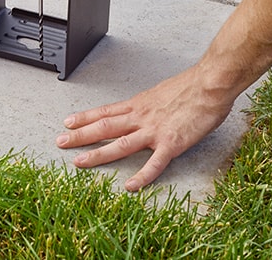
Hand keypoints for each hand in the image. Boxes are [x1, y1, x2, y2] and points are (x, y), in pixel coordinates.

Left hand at [55, 68, 233, 190]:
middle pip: (104, 127)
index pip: (106, 111)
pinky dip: (142, 176)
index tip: (68, 122)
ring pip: (120, 144)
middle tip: (60, 142)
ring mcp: (155, 130)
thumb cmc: (192, 86)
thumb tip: (145, 109)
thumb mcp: (162, 92)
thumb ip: (151, 104)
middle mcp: (141, 116)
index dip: (85, 118)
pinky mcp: (172, 143)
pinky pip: (154, 164)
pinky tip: (130, 187)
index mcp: (140, 104)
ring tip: (79, 162)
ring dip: (98, 154)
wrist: (211, 83)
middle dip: (80, 136)